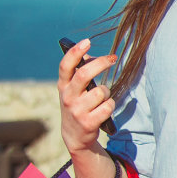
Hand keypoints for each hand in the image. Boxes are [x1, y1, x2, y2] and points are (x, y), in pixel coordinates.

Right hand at [57, 39, 116, 155]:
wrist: (74, 136)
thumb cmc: (77, 105)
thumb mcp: (73, 90)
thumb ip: (78, 73)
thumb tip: (88, 53)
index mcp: (63, 85)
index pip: (65, 66)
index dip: (75, 52)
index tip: (87, 41)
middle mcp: (67, 97)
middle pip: (84, 74)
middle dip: (101, 63)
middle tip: (113, 58)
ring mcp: (76, 110)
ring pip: (101, 91)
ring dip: (107, 92)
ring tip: (101, 99)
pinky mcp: (88, 122)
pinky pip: (108, 106)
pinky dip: (110, 105)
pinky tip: (103, 110)